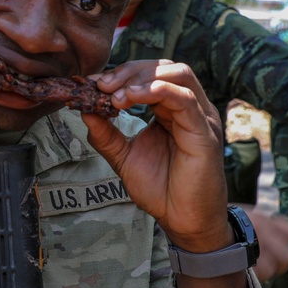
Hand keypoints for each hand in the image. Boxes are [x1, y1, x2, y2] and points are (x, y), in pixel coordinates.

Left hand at [83, 59, 230, 249]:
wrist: (181, 219)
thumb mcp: (123, 156)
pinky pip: (184, 99)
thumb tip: (83, 108)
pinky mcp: (204, 132)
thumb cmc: (160, 188)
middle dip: (129, 72)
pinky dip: (156, 91)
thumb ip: (105, 133)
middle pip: (164, 67)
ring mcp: (200, 117)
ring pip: (178, 75)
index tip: (92, 84)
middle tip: (102, 86)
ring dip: (142, 78)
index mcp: (171, 110)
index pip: (150, 75)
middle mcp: (189, 108)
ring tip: (116, 96)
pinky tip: (131, 99)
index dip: (121, 74)